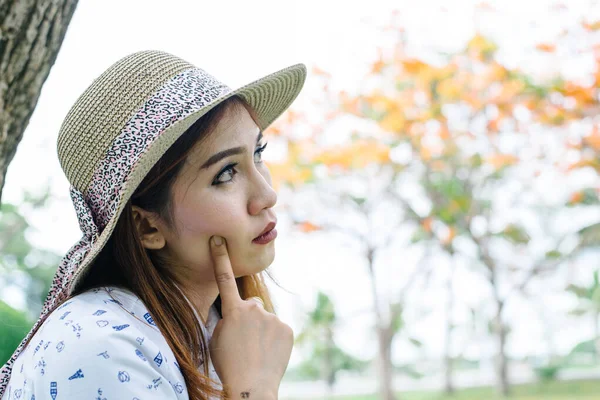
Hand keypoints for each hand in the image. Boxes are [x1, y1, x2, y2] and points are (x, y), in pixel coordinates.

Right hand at [208, 235, 292, 398]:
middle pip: (251, 306)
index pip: (225, 278)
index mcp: (233, 311)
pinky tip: (268, 353)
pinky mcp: (287, 329)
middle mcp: (254, 309)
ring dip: (262, 330)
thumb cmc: (229, 365)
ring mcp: (273, 318)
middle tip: (245, 341)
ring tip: (257, 351)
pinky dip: (275, 339)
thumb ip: (227, 319)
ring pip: (265, 319)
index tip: (219, 240)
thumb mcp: (216, 339)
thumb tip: (237, 314)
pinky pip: (278, 328)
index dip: (221, 258)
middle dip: (249, 318)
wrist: (252, 387)